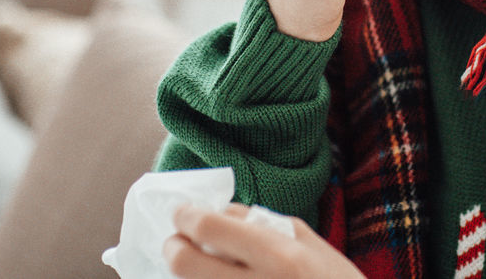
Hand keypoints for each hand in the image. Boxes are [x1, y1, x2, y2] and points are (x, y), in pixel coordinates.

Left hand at [164, 203, 363, 277]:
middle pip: (185, 263)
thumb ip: (267, 224)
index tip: (181, 213)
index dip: (185, 216)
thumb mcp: (312, 244)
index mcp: (279, 256)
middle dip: (173, 247)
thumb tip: (224, 212)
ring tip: (204, 265)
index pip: (209, 227)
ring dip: (190, 275)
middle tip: (176, 241)